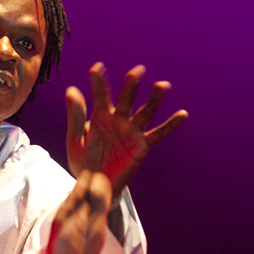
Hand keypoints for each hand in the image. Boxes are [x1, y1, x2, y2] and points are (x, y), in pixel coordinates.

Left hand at [66, 63, 187, 194]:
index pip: (100, 95)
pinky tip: (182, 114)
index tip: (96, 68)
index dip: (98, 82)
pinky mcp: (141, 146)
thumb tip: (71, 89)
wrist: (94, 185)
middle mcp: (118, 119)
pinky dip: (170, 125)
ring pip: (145, 112)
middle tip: (137, 71)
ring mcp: (131, 131)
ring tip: (162, 85)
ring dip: (154, 99)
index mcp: (100, 116)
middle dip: (131, 85)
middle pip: (126, 99)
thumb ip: (75, 117)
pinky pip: (158, 134)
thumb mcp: (75, 140)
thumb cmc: (82, 162)